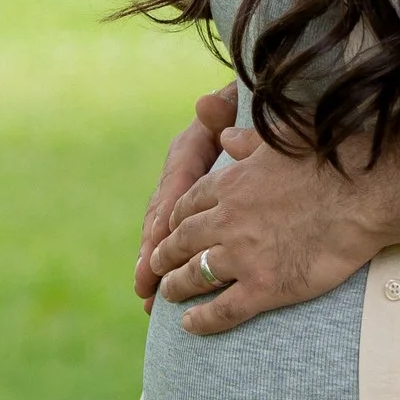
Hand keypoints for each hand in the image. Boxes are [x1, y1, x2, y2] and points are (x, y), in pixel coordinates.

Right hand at [135, 88, 237, 307]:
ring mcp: (181, 196)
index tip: (160, 238)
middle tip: (145, 281)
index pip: (175, 184)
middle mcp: (178, 175)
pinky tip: (156, 292)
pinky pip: (173, 240)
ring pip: (161, 233)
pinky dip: (163, 265)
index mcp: (188, 149)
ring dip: (152, 264)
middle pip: (160, 215)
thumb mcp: (237, 107)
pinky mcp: (189, 214)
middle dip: (152, 250)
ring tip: (146, 295)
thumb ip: (223, 109)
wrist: (254, 115)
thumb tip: (206, 104)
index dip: (166, 212)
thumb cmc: (247, 113)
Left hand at [149, 136, 384, 334]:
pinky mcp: (264, 288)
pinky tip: (189, 326)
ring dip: (176, 286)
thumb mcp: (281, 139)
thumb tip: (223, 133)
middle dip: (165, 255)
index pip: (188, 205)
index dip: (175, 219)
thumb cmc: (330, 160)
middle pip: (182, 242)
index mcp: (231, 184)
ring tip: (167, 294)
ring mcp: (243, 257)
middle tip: (156, 265)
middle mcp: (228, 221)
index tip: (170, 228)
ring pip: (194, 276)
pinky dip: (201, 321)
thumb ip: (247, 141)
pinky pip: (221, 310)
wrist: (365, 194)